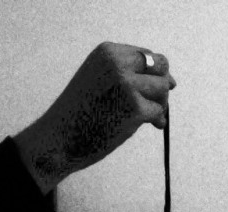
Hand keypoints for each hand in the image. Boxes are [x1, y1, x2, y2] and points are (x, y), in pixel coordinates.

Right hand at [14, 42, 175, 193]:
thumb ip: (126, 75)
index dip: (151, 73)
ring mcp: (127, 87)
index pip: (145, 55)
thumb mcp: (96, 82)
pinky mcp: (135, 110)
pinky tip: (150, 126)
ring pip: (162, 89)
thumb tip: (171, 82)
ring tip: (149, 117)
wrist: (57, 142)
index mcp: (107, 53)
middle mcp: (117, 65)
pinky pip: (158, 111)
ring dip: (159, 104)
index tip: (144, 90)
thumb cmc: (76, 116)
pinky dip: (156, 120)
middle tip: (154, 103)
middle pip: (160, 68)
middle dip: (161, 86)